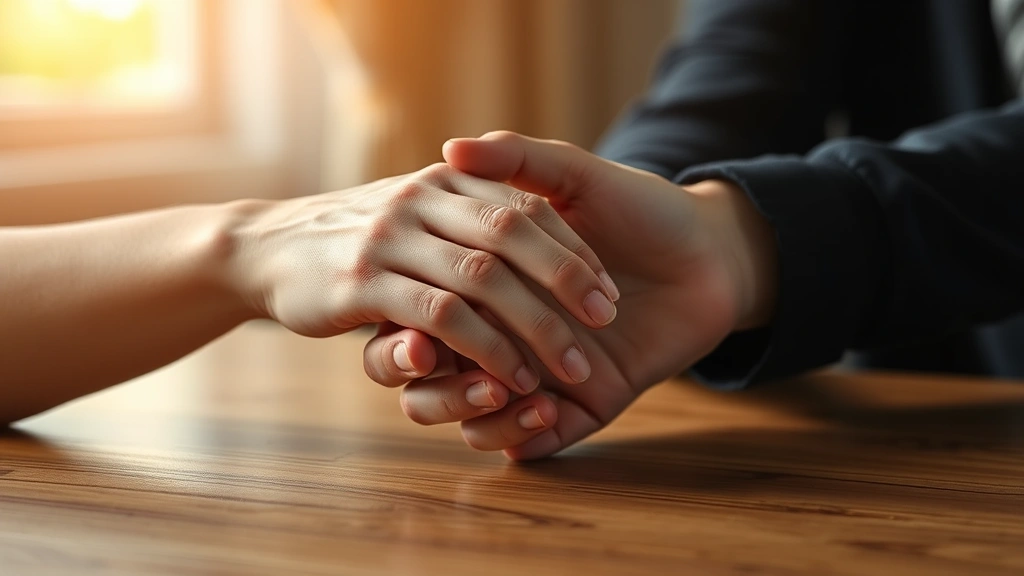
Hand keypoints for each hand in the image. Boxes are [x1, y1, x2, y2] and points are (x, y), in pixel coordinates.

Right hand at [222, 163, 619, 394]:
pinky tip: (512, 379)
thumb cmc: (352, 228)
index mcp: (443, 178)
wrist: (265, 244)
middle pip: (513, 235)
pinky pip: (441, 317)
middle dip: (567, 279)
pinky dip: (485, 349)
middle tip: (606, 319)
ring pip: (483, 279)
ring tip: (573, 363)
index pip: (526, 208)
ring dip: (535, 324)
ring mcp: (391, 240)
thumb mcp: (413, 201)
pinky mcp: (365, 285)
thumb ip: (468, 199)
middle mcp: (421, 200)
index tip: (607, 287)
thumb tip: (531, 209)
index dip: (572, 248)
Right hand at [363, 132, 777, 458]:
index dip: (417, 318)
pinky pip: (526, 445)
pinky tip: (547, 410)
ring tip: (513, 386)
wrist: (712, 254)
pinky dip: (520, 438)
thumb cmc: (642, 209)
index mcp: (489, 279)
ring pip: (471, 417)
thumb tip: (451, 145)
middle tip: (445, 361)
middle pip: (436, 372)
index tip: (416, 321)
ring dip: (474, 411)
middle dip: (442, 374)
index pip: (428, 307)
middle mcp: (504, 329)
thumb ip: (519, 160)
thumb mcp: (577, 177)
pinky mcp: (576, 406)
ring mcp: (538, 370)